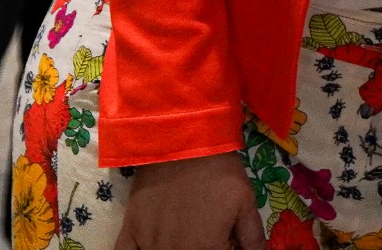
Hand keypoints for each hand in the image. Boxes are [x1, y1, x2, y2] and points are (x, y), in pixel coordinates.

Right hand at [115, 152, 262, 249]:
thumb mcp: (245, 202)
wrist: (181, 142)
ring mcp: (149, 244)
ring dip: (173, 249)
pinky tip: (149, 246)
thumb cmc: (218, 171)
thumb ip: (251, 237)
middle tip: (204, 232)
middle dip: (200, 247)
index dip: (222, 249)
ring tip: (186, 234)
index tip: (223, 241)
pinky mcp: (130, 230)